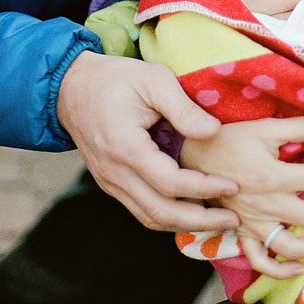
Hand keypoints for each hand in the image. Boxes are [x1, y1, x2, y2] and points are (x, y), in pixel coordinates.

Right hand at [56, 50, 238, 232]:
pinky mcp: (111, 183)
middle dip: (200, 221)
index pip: (170, 183)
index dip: (204, 188)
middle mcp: (114, 173)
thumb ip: (184, 108)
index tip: (232, 184)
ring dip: (186, 225)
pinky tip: (193, 211)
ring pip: (150, 217)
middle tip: (233, 219)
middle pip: (160, 212)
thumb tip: (214, 132)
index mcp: (125, 147)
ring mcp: (110, 181)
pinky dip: (169, 216)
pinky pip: (142, 209)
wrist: (70, 87)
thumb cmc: (115, 79)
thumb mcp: (154, 80)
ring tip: (218, 221)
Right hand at [182, 117, 303, 278]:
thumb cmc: (229, 139)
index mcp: (273, 176)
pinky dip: (282, 270)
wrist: (191, 155)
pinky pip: (262, 262)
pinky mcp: (242, 234)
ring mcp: (254, 224)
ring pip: (294, 248)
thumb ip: (301, 127)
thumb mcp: (265, 126)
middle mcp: (266, 205)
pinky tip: (300, 266)